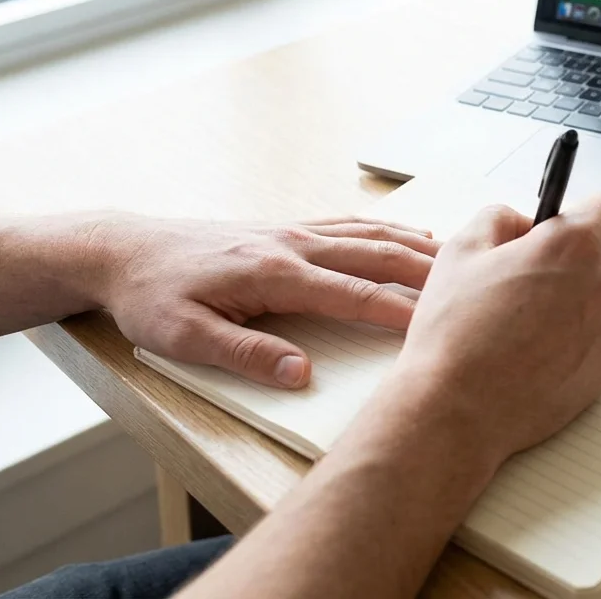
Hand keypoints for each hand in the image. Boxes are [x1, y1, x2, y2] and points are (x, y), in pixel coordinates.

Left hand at [89, 214, 441, 387]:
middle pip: (378, 254)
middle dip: (431, 270)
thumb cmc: (150, 295)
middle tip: (478, 281)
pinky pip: (353, 225)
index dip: (400, 310)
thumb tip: (303, 374)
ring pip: (373, 234)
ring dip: (420, 246)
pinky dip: (391, 229)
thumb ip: (248, 355)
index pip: (354, 294)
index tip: (440, 323)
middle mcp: (293, 244)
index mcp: (275, 273)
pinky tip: (414, 235)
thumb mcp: (185, 337)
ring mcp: (293, 231)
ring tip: (464, 258)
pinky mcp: (288, 228)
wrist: (121, 250)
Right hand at [398, 193, 600, 468]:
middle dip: (593, 255)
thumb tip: (525, 224)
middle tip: (548, 274)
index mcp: (572, 244)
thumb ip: (500, 218)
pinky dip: (584, 338)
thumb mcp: (462, 250)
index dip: (589, 213)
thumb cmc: (454, 329)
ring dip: (588, 299)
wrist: (457, 408)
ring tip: (535, 321)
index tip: (571, 226)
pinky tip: (541, 351)